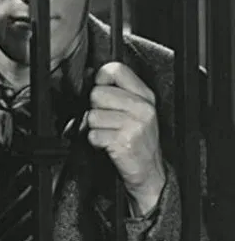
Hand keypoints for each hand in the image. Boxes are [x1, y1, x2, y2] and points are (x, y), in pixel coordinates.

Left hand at [82, 62, 166, 214]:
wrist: (149, 171)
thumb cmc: (136, 139)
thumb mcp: (135, 111)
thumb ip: (118, 92)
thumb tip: (90, 74)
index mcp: (145, 95)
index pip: (115, 69)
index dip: (101, 79)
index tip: (102, 88)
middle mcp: (142, 108)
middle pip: (97, 93)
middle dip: (96, 108)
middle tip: (109, 120)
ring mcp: (134, 124)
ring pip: (92, 115)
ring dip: (96, 127)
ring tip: (110, 133)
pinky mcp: (124, 141)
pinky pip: (93, 134)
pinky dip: (96, 141)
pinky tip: (109, 144)